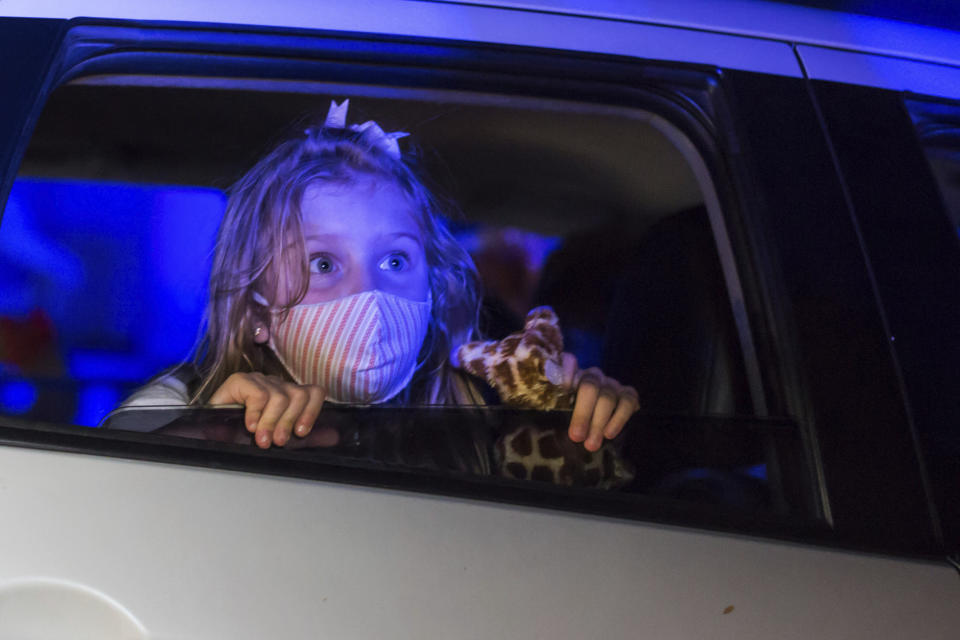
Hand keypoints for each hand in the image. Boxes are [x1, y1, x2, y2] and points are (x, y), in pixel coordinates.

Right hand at [208, 372, 335, 448]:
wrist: (207, 429)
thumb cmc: (242, 433)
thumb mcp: (275, 434)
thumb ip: (301, 434)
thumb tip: (332, 437)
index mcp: (289, 394)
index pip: (313, 392)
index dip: (311, 411)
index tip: (301, 432)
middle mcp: (276, 384)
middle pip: (298, 395)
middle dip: (288, 422)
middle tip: (277, 442)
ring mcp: (258, 381)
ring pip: (279, 396)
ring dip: (272, 422)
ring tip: (262, 440)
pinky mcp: (240, 381)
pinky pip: (258, 395)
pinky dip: (256, 413)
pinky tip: (251, 425)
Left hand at [559, 354, 638, 451]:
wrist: (596, 432)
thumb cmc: (574, 424)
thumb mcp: (559, 419)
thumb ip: (554, 418)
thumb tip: (543, 432)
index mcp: (571, 377)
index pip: (569, 362)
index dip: (567, 370)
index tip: (564, 387)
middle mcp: (592, 377)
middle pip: (589, 386)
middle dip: (582, 413)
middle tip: (576, 436)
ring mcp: (611, 384)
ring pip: (607, 397)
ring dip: (598, 423)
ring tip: (591, 444)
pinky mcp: (628, 394)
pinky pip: (627, 402)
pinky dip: (619, 419)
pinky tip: (609, 434)